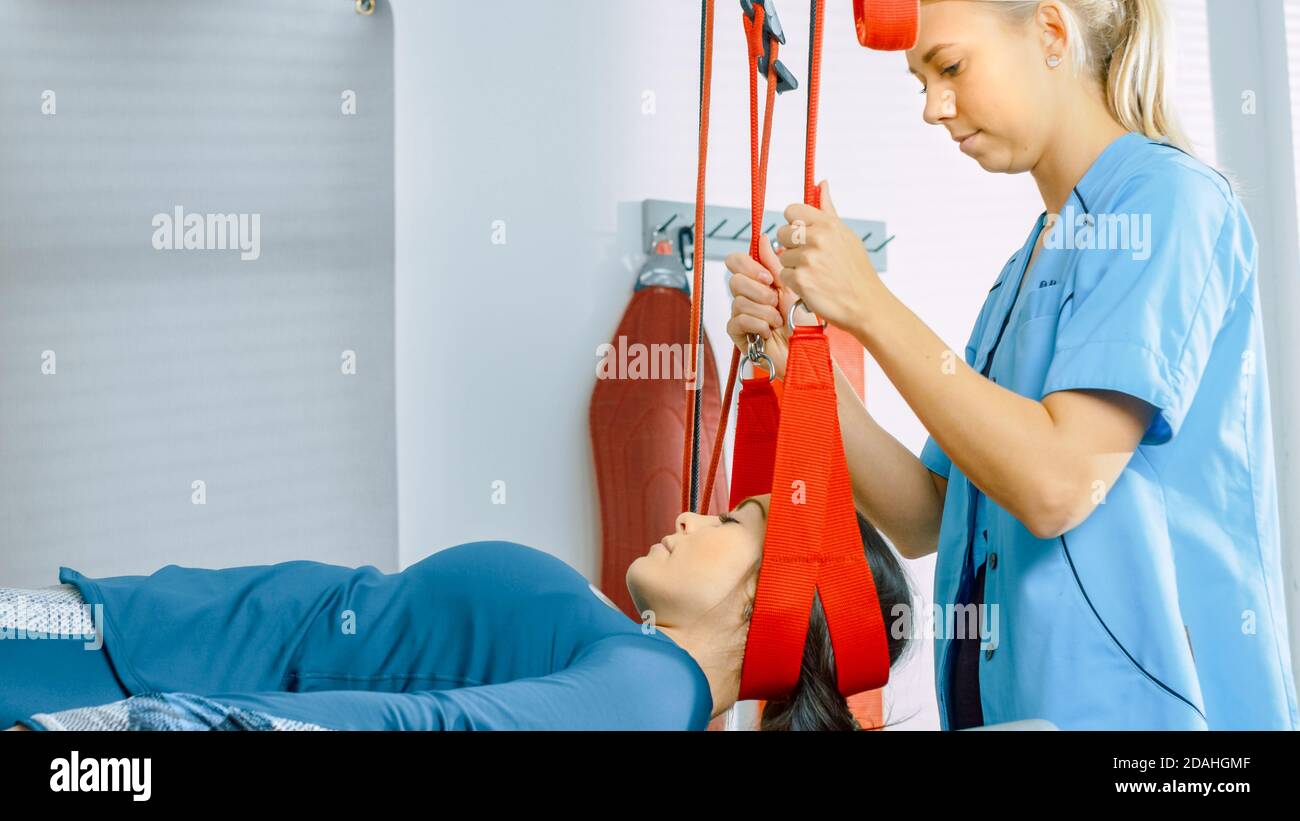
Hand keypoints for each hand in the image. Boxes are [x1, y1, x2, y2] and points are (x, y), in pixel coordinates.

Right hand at [725, 233, 796, 379]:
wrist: (806, 350)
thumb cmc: (802, 322)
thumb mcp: (791, 287)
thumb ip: (774, 263)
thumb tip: (763, 238)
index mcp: (758, 281)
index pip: (735, 262)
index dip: (748, 266)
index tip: (768, 277)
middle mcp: (747, 295)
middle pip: (734, 280)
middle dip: (760, 292)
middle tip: (775, 301)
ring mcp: (740, 314)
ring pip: (738, 301)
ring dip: (764, 311)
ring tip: (778, 320)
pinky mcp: (737, 333)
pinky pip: (737, 320)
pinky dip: (757, 325)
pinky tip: (768, 331)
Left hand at [775, 180, 881, 335]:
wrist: (865, 304)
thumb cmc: (856, 270)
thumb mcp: (846, 235)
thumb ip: (828, 210)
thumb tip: (821, 183)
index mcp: (828, 224)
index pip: (791, 210)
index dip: (793, 223)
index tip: (801, 235)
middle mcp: (817, 238)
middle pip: (781, 233)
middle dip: (791, 247)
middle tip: (809, 259)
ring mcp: (808, 259)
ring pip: (782, 257)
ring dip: (793, 267)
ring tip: (815, 274)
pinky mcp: (801, 280)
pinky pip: (784, 276)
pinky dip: (795, 284)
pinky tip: (812, 286)